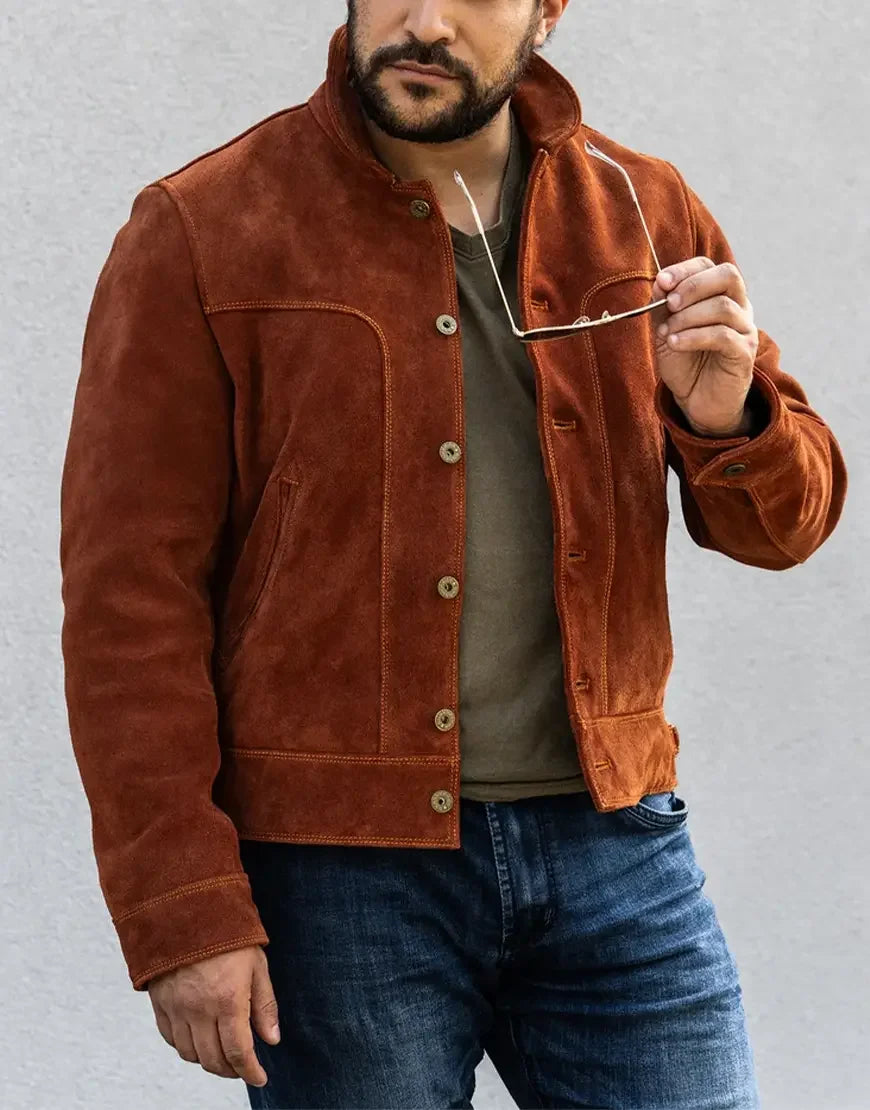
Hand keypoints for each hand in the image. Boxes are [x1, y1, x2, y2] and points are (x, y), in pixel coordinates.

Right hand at [148, 944, 278, 1088]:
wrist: (187, 907)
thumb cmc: (227, 932)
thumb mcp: (257, 964)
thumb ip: (264, 1004)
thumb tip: (271, 1039)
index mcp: (227, 1000)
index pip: (238, 1052)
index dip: (250, 1072)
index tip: (259, 1077)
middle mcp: (198, 1010)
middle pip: (212, 1059)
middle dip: (231, 1070)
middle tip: (243, 1067)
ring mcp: (176, 1007)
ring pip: (190, 1054)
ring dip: (208, 1061)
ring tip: (223, 1054)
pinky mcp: (160, 1002)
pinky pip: (170, 1038)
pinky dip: (185, 1047)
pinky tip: (199, 1040)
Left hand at [649, 257, 758, 435]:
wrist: (696, 400)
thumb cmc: (685, 362)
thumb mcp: (667, 329)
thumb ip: (663, 305)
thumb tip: (660, 281)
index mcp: (721, 296)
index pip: (710, 266)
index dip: (685, 270)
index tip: (662, 282)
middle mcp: (739, 307)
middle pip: (728, 276)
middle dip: (693, 286)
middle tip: (670, 304)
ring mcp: (745, 329)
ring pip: (723, 307)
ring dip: (687, 318)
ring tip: (667, 334)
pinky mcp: (744, 353)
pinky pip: (723, 336)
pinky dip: (693, 337)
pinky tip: (675, 344)